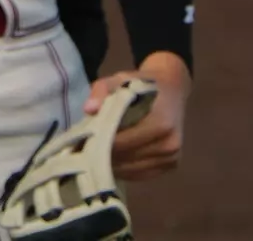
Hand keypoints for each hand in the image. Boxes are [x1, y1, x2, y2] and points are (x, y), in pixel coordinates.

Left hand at [84, 52, 190, 180]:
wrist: (172, 89)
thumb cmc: (143, 84)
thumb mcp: (121, 78)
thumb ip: (102, 90)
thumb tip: (88, 110)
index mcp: (160, 123)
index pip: (122, 141)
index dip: (98, 142)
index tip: (79, 142)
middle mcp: (169, 145)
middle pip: (126, 158)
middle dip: (102, 155)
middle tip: (81, 151)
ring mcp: (172, 158)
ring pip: (132, 170)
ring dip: (112, 165)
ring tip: (93, 155)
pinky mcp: (172, 166)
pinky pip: (141, 174)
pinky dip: (125, 169)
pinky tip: (112, 160)